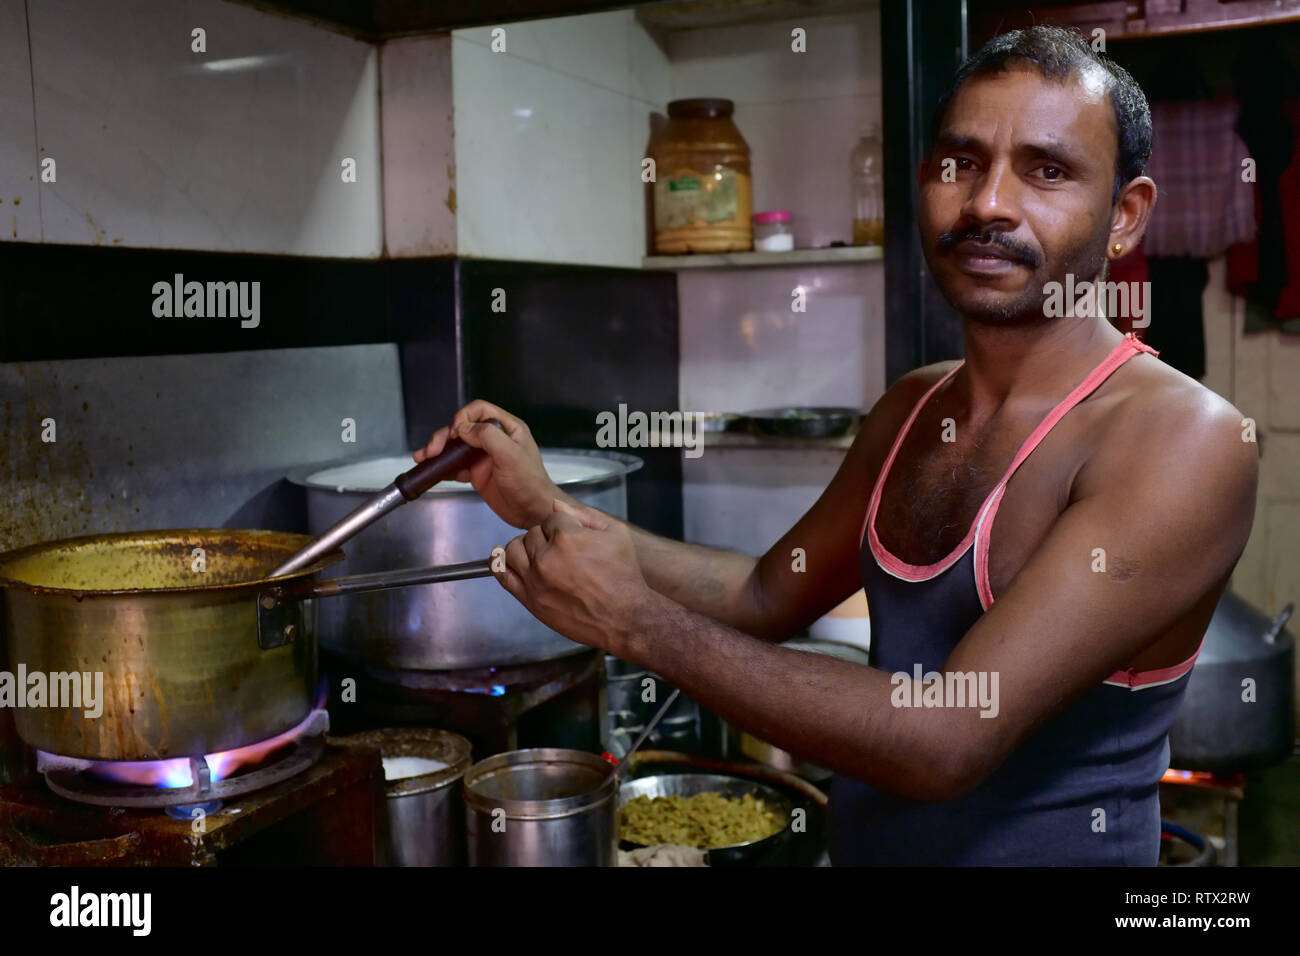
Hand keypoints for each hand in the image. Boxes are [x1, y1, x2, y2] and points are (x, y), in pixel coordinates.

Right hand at [415, 400, 560, 527]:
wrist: (533, 512)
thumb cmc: (529, 482)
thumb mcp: (510, 455)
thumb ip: (487, 437)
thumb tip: (463, 428)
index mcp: (508, 429)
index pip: (480, 411)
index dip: (464, 417)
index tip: (455, 432)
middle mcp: (495, 439)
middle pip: (463, 428)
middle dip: (445, 436)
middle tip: (432, 450)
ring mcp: (485, 457)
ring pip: (456, 447)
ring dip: (439, 451)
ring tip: (424, 458)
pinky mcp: (478, 474)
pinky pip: (456, 466)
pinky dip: (444, 468)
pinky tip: (436, 473)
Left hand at [494, 499, 653, 655]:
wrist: (624, 616)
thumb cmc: (624, 576)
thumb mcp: (616, 534)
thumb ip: (584, 515)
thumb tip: (555, 506)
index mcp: (567, 537)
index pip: (551, 518)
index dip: (563, 525)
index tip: (572, 536)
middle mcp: (547, 557)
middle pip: (532, 533)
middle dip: (545, 537)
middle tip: (561, 549)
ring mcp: (535, 579)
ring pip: (513, 550)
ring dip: (524, 547)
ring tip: (537, 554)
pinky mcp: (530, 599)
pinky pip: (503, 575)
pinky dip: (500, 563)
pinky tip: (506, 560)